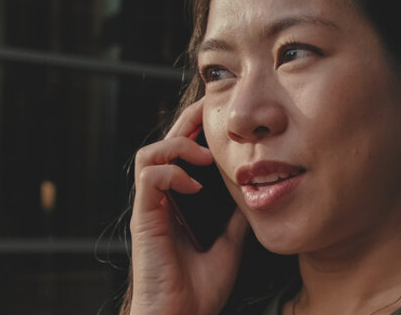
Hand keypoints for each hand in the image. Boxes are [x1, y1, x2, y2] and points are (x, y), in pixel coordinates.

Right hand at [127, 98, 248, 314]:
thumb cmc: (200, 288)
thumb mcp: (230, 243)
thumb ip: (235, 216)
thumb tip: (255, 193)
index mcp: (177, 203)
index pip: (181, 154)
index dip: (198, 131)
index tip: (224, 120)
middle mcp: (160, 200)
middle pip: (164, 144)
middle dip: (188, 123)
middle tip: (214, 112)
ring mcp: (150, 208)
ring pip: (148, 153)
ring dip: (178, 145)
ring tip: (206, 157)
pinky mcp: (144, 218)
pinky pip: (148, 177)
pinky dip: (172, 172)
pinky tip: (195, 185)